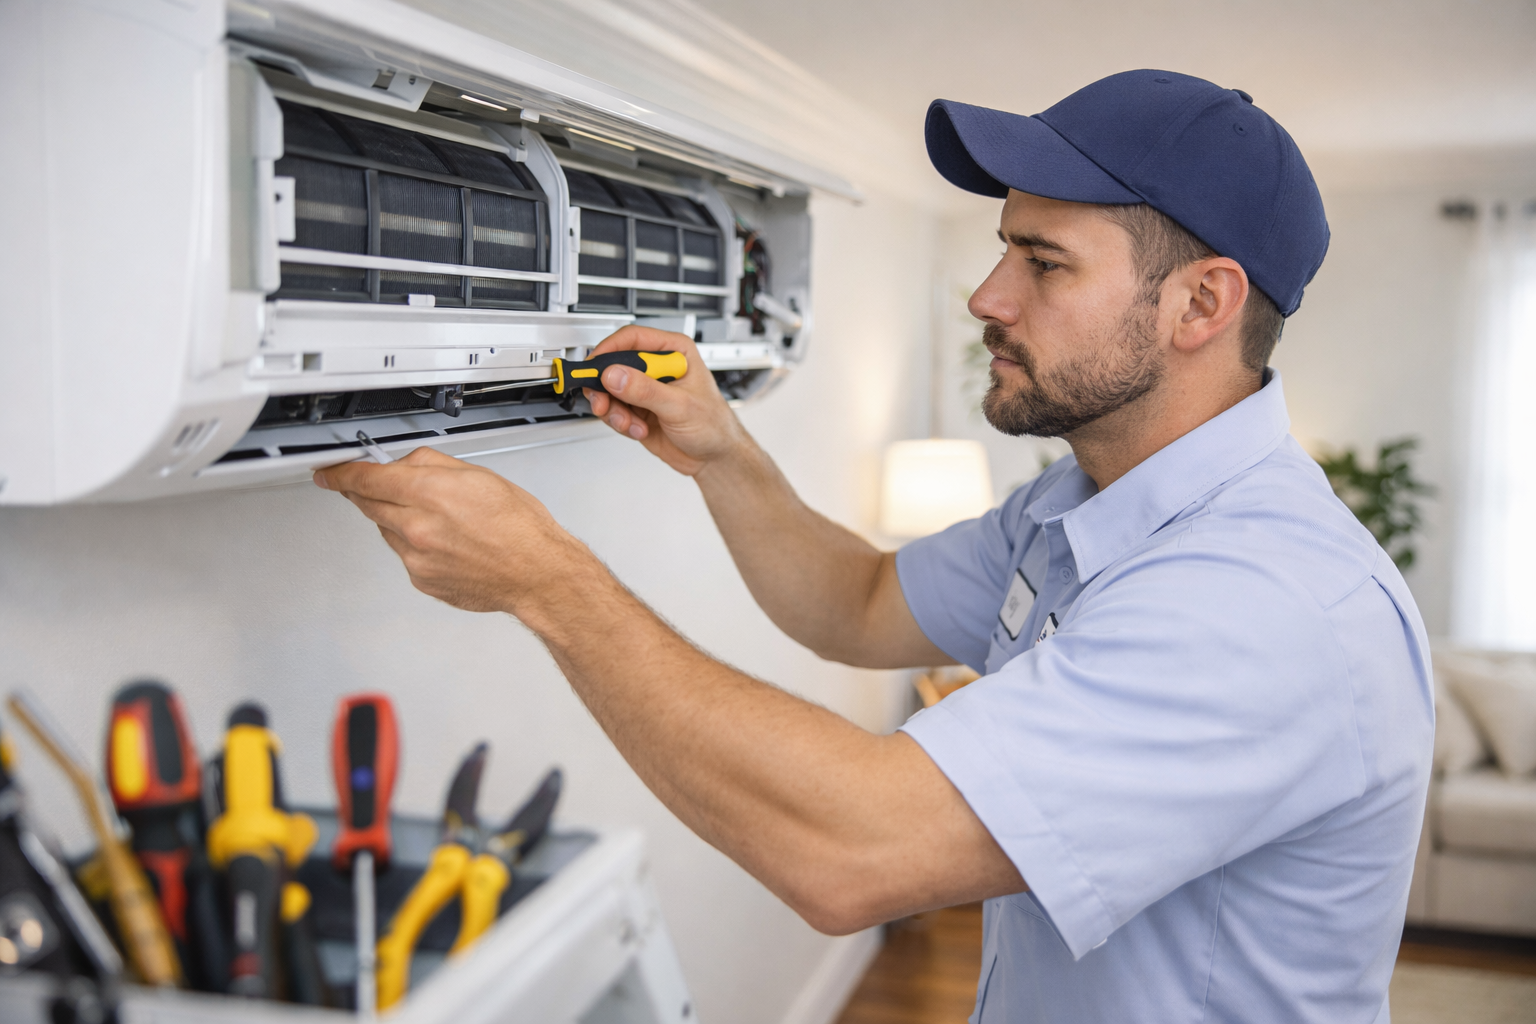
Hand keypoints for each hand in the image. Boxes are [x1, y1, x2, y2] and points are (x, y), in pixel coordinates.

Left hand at [312, 448, 592, 617]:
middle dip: (370, 493)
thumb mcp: (478, 476)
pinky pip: (405, 555)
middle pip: (369, 505)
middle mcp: (415, 528)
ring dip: (401, 520)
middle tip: (385, 487)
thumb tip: (402, 464)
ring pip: (388, 530)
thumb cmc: (519, 527)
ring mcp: (415, 559)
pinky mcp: (421, 580)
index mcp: (428, 494)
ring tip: (443, 520)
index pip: (364, 479)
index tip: (328, 473)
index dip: (340, 474)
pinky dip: (417, 545)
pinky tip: (449, 543)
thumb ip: (431, 465)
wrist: (537, 573)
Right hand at [583, 325, 745, 474]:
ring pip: (610, 391)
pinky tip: (638, 430)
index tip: (594, 367)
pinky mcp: (637, 410)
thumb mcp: (680, 406)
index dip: (609, 350)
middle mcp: (657, 367)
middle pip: (614, 365)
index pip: (633, 339)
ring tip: (628, 423)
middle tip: (603, 403)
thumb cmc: (714, 425)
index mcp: (674, 352)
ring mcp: (645, 389)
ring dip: (614, 411)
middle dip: (606, 388)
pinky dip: (620, 423)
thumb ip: (646, 390)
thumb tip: (615, 376)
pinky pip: (614, 411)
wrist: (714, 457)